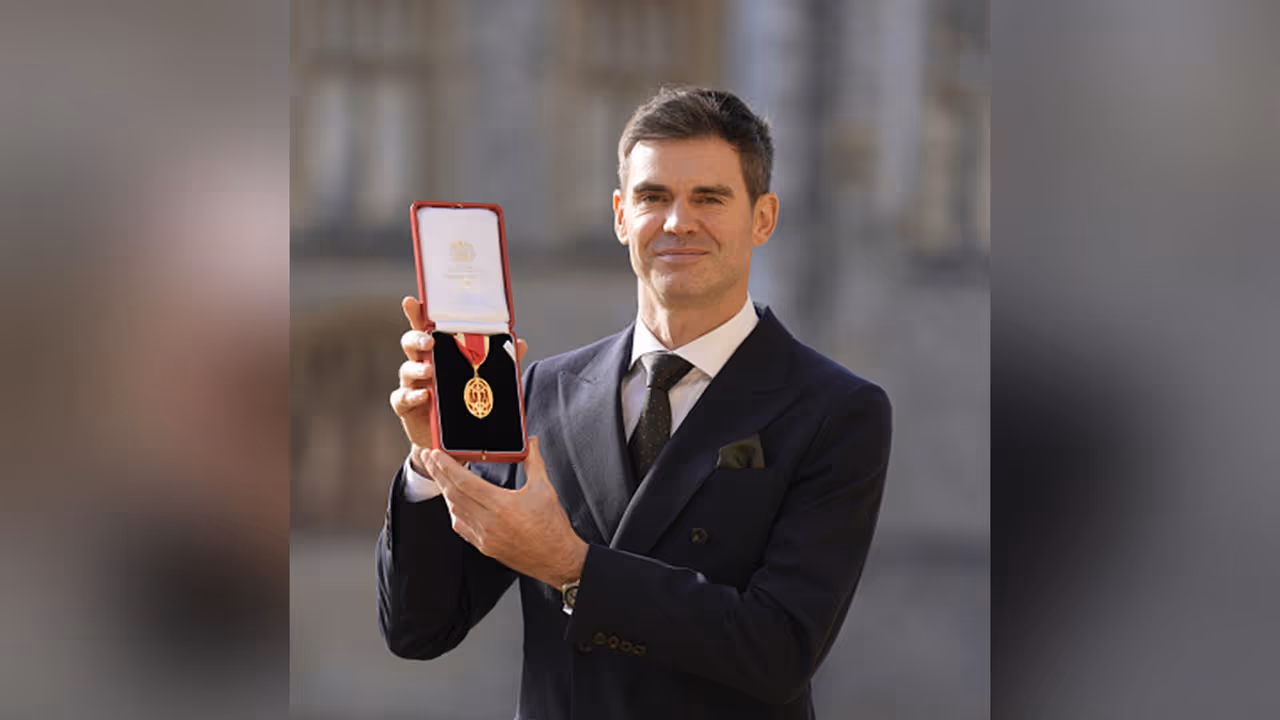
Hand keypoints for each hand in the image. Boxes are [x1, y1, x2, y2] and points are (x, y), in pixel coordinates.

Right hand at [390, 296, 526, 471]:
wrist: (450, 440)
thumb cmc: (463, 401)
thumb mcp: (484, 380)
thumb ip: (500, 362)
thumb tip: (521, 343)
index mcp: (438, 353)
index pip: (425, 329)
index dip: (417, 314)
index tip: (412, 301)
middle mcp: (421, 365)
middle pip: (411, 344)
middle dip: (417, 338)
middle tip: (429, 341)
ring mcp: (412, 385)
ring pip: (406, 369)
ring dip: (417, 369)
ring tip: (429, 372)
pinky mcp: (406, 406)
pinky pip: (403, 397)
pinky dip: (413, 395)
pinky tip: (425, 396)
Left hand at [425, 436, 587, 587]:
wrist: (557, 559)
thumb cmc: (552, 528)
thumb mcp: (544, 488)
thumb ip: (534, 462)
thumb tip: (531, 443)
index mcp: (502, 506)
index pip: (463, 482)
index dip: (446, 466)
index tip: (436, 454)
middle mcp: (488, 522)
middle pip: (453, 494)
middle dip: (438, 473)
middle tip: (429, 458)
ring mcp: (484, 537)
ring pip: (454, 510)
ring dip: (445, 491)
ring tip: (440, 476)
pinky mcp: (484, 547)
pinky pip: (461, 527)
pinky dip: (454, 511)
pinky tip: (453, 502)